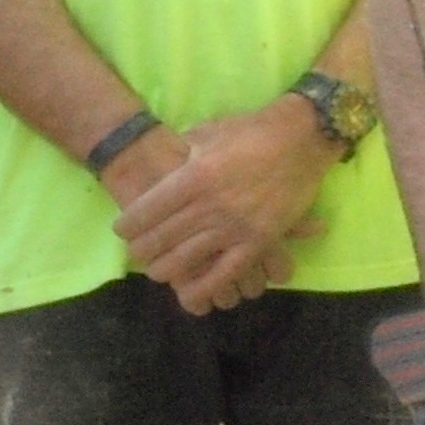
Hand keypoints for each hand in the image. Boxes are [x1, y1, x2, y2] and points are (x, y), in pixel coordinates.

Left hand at [114, 98, 335, 313]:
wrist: (301, 138)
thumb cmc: (250, 131)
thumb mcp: (205, 134)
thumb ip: (181, 153)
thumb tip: (163, 164)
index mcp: (192, 177)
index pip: (144, 212)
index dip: (127, 226)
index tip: (123, 230)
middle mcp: (209, 205)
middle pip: (159, 239)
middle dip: (142, 249)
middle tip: (139, 251)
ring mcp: (235, 226)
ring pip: (186, 259)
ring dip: (165, 268)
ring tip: (160, 268)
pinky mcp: (259, 241)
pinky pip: (227, 273)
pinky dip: (205, 287)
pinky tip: (190, 294)